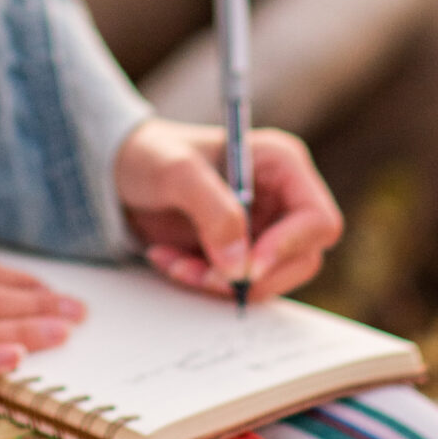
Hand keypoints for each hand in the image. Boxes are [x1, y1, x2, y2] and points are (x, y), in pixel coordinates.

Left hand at [114, 116, 343, 302]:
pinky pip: (239, 284)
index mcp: (283, 165)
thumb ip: (213, 209)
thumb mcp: (175, 171)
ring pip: (268, 279)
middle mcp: (283, 198)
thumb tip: (241, 263)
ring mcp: (265, 228)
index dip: (289, 247)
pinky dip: (204, 282)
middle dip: (250, 275)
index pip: (318, 220)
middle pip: (301, 259)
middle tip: (202, 275)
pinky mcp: (242, 252)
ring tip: (175, 264)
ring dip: (220, 283)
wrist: (119, 170)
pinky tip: (169, 260)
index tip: (248, 265)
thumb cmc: (149, 154)